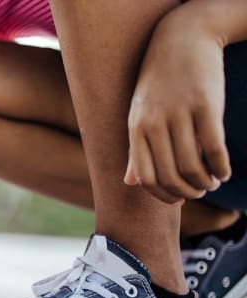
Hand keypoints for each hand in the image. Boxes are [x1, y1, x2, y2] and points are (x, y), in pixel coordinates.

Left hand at [126, 14, 229, 203]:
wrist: (181, 40)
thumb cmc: (159, 83)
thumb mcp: (139, 114)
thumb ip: (135, 149)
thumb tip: (130, 182)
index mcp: (135, 128)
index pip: (145, 178)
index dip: (163, 196)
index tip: (179, 200)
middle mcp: (154, 122)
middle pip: (170, 176)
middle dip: (188, 192)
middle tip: (200, 192)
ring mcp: (179, 113)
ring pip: (192, 166)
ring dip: (206, 182)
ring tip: (212, 182)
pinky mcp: (206, 105)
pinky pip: (214, 148)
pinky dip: (221, 167)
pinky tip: (224, 172)